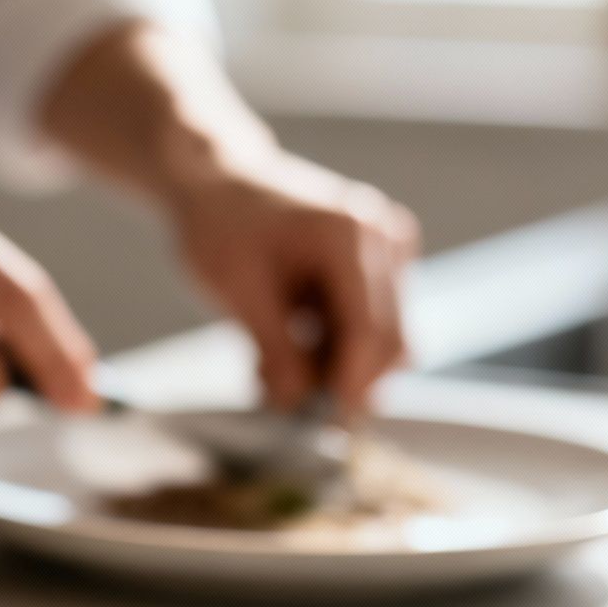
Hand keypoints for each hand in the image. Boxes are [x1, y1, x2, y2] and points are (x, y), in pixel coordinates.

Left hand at [168, 152, 419, 416]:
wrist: (218, 183)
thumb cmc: (220, 228)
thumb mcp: (237, 292)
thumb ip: (274, 348)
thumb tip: (296, 402)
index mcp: (351, 236)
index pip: (370, 330)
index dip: (352, 382)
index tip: (329, 423)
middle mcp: (384, 237)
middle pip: (389, 339)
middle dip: (341, 379)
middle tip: (280, 397)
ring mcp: (388, 249)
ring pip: (382, 338)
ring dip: (330, 365)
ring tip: (266, 367)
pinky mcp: (381, 265)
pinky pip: (368, 324)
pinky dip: (329, 346)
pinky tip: (282, 346)